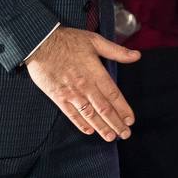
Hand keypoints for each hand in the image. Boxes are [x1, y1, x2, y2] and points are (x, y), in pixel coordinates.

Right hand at [25, 27, 140, 140]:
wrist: (41, 43)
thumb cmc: (68, 40)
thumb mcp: (95, 40)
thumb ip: (117, 51)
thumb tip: (136, 56)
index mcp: (95, 72)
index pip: (113, 95)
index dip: (123, 109)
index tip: (130, 119)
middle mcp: (85, 86)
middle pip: (104, 108)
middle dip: (116, 123)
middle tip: (125, 134)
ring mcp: (71, 93)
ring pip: (90, 114)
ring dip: (101, 127)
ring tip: (111, 137)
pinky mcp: (58, 97)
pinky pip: (71, 114)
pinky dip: (81, 124)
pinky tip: (89, 130)